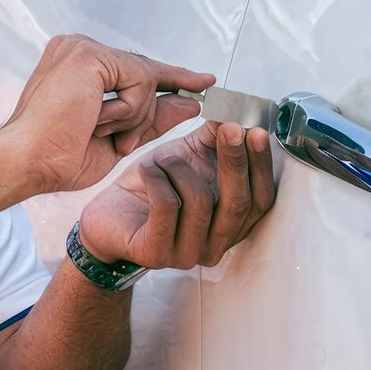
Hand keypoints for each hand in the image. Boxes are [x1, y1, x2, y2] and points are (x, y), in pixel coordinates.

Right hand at [0, 35, 213, 196]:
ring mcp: (82, 47)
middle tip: (109, 128)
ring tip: (96, 130)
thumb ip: (153, 117)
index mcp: (79, 64)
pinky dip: (127, 111)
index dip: (172, 77)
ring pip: (146, 78)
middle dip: (147, 109)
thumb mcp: (119, 137)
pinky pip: (140, 82)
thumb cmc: (59, 157)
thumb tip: (191, 102)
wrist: (26, 164)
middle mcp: (79, 48)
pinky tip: (96, 120)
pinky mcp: (89, 55)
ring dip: (132, 117)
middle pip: (145, 72)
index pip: (135, 68)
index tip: (203, 82)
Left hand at [77, 120, 276, 269]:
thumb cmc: (151, 189)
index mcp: (230, 226)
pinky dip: (157, 179)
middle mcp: (214, 246)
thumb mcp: (188, 158)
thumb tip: (236, 114)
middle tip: (229, 128)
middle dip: (235, 162)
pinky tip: (147, 170)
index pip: (261, 200)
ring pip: (201, 202)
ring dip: (180, 169)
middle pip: (239, 205)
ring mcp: (186, 255)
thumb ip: (214, 140)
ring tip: (161, 159)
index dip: (261, 166)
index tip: (257, 132)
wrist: (108, 215)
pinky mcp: (156, 254)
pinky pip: (167, 207)